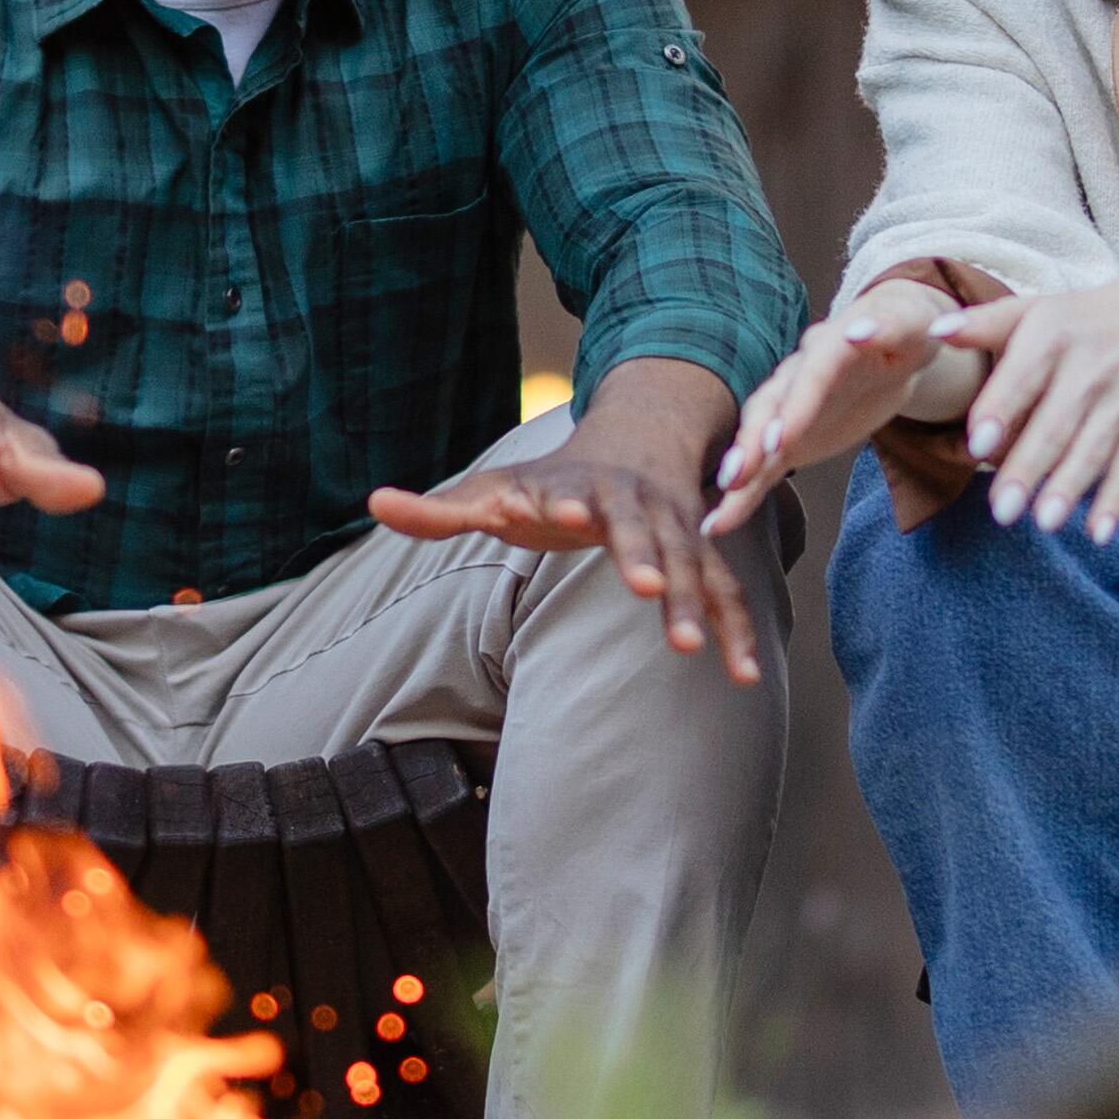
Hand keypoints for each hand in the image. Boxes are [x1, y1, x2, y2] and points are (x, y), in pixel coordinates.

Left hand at [372, 360, 765, 685]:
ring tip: (687, 648)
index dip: (568, 500)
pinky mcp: (701, 559)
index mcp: (580, 483)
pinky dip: (736, 632)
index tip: (569, 509)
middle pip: (642, 530)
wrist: (638, 443)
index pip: (570, 491)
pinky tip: (743, 676)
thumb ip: (440, 509)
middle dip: (646, 556)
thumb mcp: (496, 489)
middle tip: (646, 589)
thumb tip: (374, 502)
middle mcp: (634, 503)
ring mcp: (675, 530)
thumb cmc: (553, 483)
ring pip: (691, 564)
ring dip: (693, 604)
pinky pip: (726, 594)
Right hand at [706, 278, 981, 536]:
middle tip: (738, 473)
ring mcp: (790, 406)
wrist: (892, 342)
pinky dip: (742, 495)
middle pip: (771, 406)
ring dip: (741, 463)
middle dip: (753, 440)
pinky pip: (765, 467)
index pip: (811, 375)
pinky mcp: (790, 437)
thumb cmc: (906, 330)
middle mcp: (799, 373)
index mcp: (830, 345)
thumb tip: (862, 332)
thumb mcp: (913, 324)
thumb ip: (893, 327)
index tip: (778, 439)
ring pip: (758, 435)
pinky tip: (720, 523)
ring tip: (725, 493)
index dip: (794, 407)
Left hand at [948, 256, 1118, 543]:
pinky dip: (1117, 499)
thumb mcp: (1034, 311)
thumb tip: (932, 332)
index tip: (977, 445)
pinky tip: (1098, 532)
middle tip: (1000, 510)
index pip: (1023, 377)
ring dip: (1071, 487)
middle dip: (1030, 468)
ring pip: (1094, 449)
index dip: (1001, 410)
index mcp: (1053, 337)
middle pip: (1056, 424)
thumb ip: (983, 324)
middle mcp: (1090, 370)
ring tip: (1043, 522)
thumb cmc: (1080, 321)